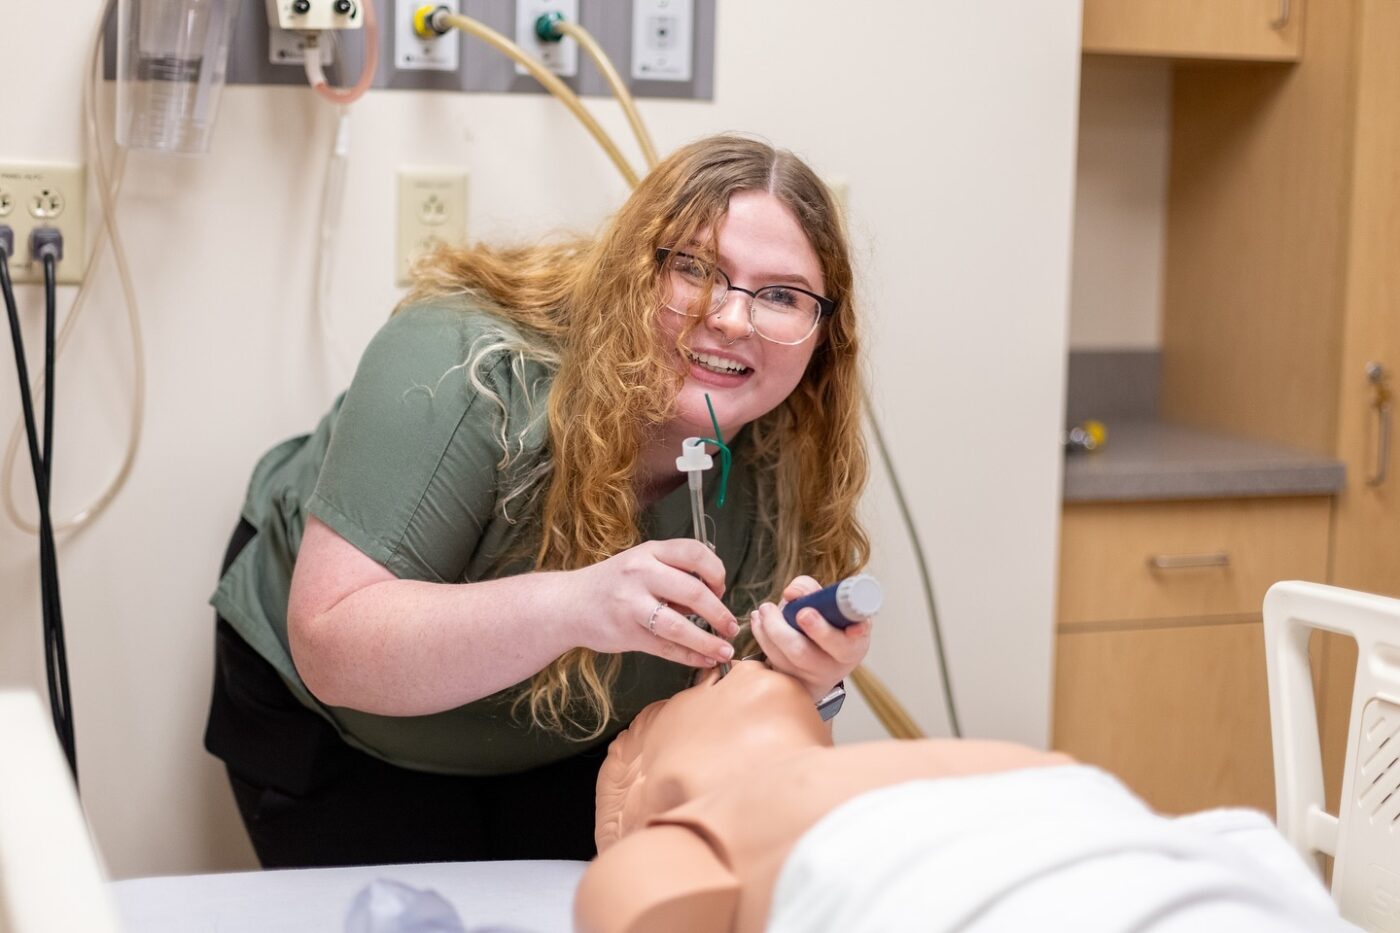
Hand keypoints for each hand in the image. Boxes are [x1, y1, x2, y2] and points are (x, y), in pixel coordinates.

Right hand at [564, 539, 739, 669]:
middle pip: (693, 592)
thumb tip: (713, 596)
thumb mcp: (641, 563)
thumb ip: (674, 573)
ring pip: (679, 625)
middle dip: (719, 613)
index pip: (695, 552)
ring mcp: (631, 604)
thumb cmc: (612, 584)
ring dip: (707, 641)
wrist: (567, 604)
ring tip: (724, 650)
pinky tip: (703, 659)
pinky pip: (665, 647)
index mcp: (649, 552)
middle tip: (731, 626)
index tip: (722, 589)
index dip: (717, 572)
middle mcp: (640, 573)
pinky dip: (689, 656)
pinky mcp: (626, 633)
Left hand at [750, 575, 871, 701]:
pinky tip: (758, 620)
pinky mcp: (792, 682)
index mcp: (853, 647)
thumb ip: (811, 590)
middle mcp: (834, 667)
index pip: (844, 644)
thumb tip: (790, 593)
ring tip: (764, 609)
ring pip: (782, 658)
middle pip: (803, 653)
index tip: (804, 614)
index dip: (825, 631)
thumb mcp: (831, 603)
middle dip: (782, 630)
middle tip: (768, 608)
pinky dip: (762, 636)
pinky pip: (773, 662)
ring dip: (767, 630)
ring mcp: (811, 678)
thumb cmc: (830, 622)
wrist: (825, 653)